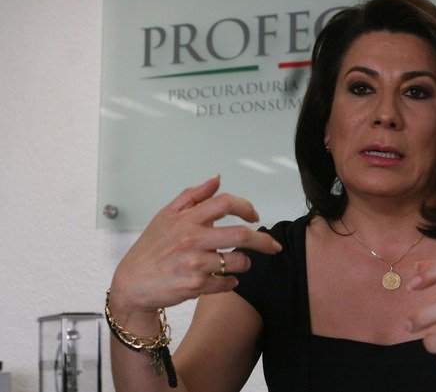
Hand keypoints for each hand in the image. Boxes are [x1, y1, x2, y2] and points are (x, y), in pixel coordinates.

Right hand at [110, 175, 281, 316]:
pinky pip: (226, 283)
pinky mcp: (195, 286)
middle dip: (263, 241)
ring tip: (240, 263)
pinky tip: (227, 280)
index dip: (246, 207)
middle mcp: (192, 240)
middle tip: (273, 246)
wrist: (131, 283)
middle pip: (241, 235)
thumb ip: (193, 195)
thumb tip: (217, 179)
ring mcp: (194, 264)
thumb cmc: (150, 249)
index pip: (225, 203)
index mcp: (187, 220)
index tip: (255, 216)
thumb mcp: (166, 215)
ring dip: (245, 263)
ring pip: (238, 262)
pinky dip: (232, 282)